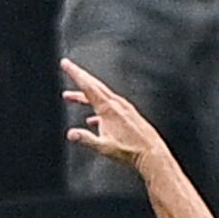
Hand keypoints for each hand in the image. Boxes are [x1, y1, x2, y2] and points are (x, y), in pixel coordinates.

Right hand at [64, 56, 179, 174]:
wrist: (152, 153)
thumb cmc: (130, 150)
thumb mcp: (104, 147)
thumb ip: (86, 139)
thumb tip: (71, 133)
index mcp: (109, 109)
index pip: (88, 87)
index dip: (75, 74)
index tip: (66, 64)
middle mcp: (117, 104)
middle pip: (94, 86)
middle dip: (79, 76)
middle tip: (68, 67)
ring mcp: (124, 108)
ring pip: (100, 96)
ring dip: (85, 94)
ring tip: (71, 97)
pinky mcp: (127, 114)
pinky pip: (108, 106)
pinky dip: (96, 107)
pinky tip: (92, 119)